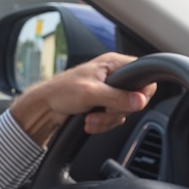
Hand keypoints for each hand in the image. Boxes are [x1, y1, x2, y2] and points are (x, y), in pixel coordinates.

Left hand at [9, 52, 156, 146]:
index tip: (131, 103)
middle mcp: (114, 76)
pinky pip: (115, 119)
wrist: (45, 108)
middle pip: (135, 97)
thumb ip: (117, 97)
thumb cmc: (61, 91)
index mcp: (113, 64)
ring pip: (125, 111)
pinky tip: (90, 122)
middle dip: (117, 110)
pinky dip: (103, 124)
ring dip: (107, 120)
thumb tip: (140, 100)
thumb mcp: (91, 93)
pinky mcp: (105, 105)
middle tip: (104, 110)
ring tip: (91, 118)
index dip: (141, 91)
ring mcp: (110, 92)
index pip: (143, 74)